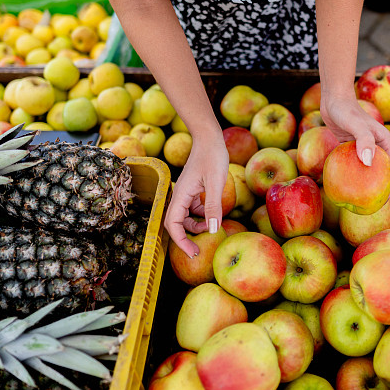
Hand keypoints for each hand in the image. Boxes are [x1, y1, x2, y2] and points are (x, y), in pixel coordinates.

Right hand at [164, 131, 228, 258]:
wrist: (210, 137)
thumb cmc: (213, 156)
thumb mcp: (216, 182)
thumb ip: (213, 206)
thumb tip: (212, 230)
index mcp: (180, 194)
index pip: (173, 224)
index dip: (181, 241)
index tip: (193, 252)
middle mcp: (179, 195)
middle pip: (176, 223)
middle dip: (186, 237)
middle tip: (200, 249)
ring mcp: (185, 193)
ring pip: (185, 217)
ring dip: (196, 226)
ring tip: (212, 226)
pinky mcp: (192, 190)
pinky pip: (192, 208)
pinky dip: (201, 215)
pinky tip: (213, 214)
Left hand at [321, 93, 389, 195]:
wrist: (333, 98)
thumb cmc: (346, 110)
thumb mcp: (356, 126)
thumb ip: (363, 142)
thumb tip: (369, 164)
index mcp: (383, 140)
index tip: (387, 198)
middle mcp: (375, 143)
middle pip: (381, 168)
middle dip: (380, 185)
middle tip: (372, 202)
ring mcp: (362, 144)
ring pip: (367, 166)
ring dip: (364, 180)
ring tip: (358, 196)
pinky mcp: (350, 144)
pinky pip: (352, 162)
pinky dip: (350, 171)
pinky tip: (342, 182)